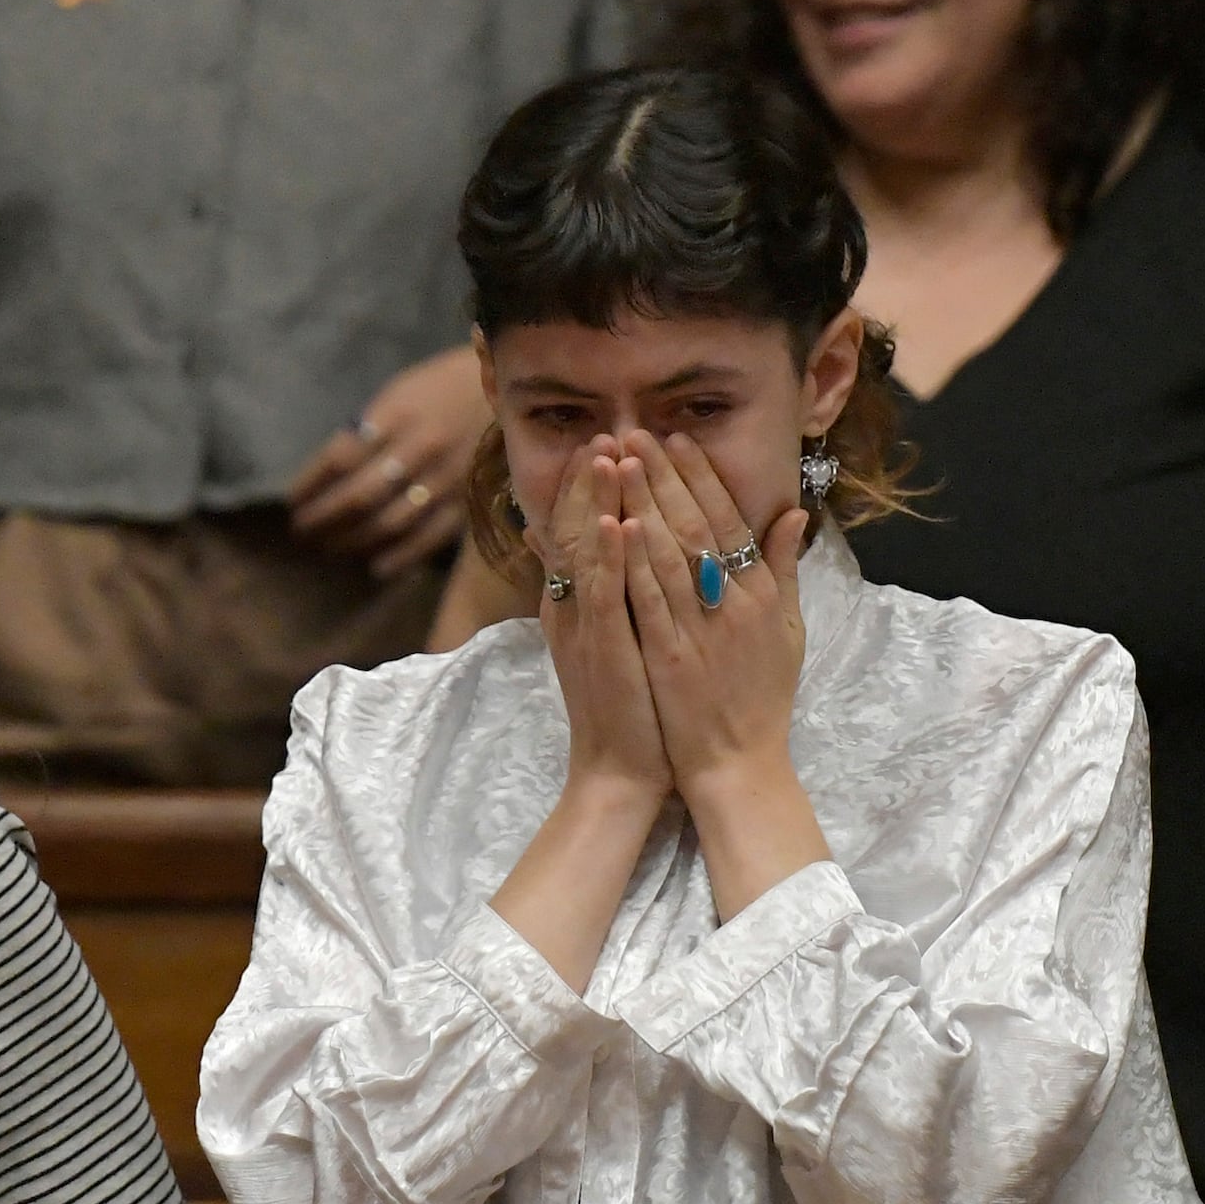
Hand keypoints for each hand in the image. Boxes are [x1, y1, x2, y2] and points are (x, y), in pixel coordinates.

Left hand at [285, 349, 488, 576]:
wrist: (512, 392)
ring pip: (390, 522)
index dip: (310, 485)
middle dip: (324, 518)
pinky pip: (429, 538)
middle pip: (361, 495)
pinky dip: (400, 556)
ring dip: (352, 540)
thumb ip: (368, 430)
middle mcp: (422, 448)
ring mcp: (448, 478)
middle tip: (301, 531)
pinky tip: (376, 566)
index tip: (291, 501)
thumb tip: (329, 474)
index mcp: (398, 413)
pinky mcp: (470, 502)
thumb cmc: (443, 390)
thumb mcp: (400, 393)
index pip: (341, 457)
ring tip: (329, 546)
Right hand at [538, 443, 673, 806]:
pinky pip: (604, 597)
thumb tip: (601, 548)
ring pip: (589, 552)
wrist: (619, 771)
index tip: (608, 443)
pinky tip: (619, 523)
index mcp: (581, 604)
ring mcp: (586, 627)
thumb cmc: (628, 707)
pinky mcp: (604, 650)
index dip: (594, 487)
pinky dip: (609, 557)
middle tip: (607, 431)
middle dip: (595, 480)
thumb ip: (606, 591)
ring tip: (609, 455)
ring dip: (599, 502)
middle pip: (581, 530)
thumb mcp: (615, 640)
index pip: (583, 532)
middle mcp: (576, 608)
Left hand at [616, 431, 807, 792]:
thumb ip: (785, 572)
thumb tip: (795, 515)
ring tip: (618, 461)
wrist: (740, 765)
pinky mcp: (668, 657)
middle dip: (663, 476)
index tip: (677, 439)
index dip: (702, 477)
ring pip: (669, 554)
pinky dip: (634, 562)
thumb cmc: (762, 699)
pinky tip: (617, 526)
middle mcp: (733, 604)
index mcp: (761, 594)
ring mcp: (700, 630)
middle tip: (635, 433)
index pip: (730, 521)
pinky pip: (649, 601)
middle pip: (696, 526)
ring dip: (642, 502)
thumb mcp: (788, 631)